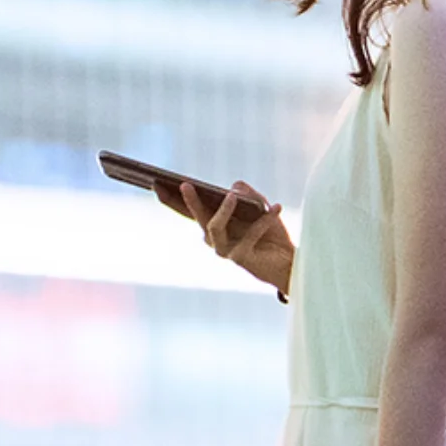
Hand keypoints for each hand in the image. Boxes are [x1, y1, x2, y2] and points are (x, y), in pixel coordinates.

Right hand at [177, 180, 293, 295]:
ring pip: (214, 227)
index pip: (189, 209)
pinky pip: (250, 234)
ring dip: (223, 210)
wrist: (289, 261)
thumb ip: (247, 194)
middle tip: (185, 185)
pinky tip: (276, 207)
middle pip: (197, 216)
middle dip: (190, 201)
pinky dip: (264, 220)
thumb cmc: (271, 233)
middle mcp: (214, 238)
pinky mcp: (240, 258)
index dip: (172, 198)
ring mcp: (225, 250)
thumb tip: (233, 188)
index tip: (156, 183)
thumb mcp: (259, 206)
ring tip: (232, 195)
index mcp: (215, 223)